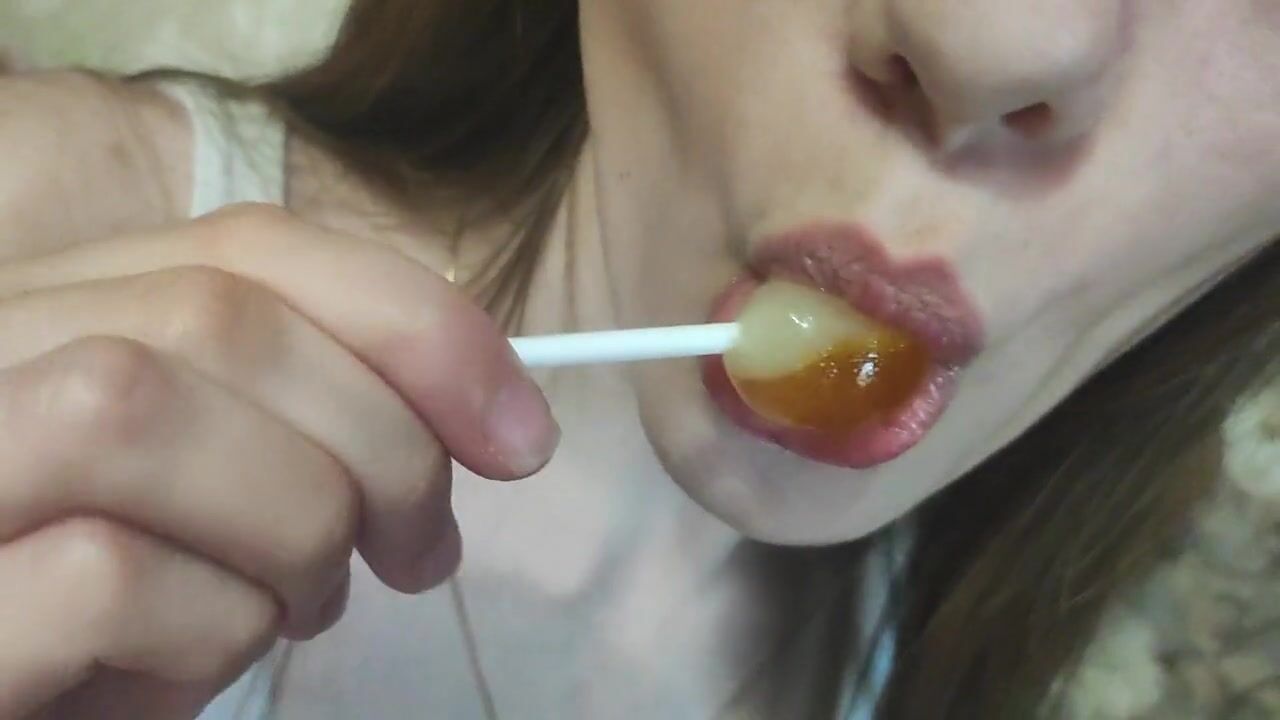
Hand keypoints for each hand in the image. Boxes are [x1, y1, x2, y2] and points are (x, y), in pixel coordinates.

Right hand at [0, 204, 557, 718]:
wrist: (22, 705)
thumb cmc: (105, 618)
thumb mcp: (216, 489)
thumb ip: (301, 410)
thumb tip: (491, 412)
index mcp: (49, 312)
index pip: (246, 244)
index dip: (410, 321)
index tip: (515, 428)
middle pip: (215, 316)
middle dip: (379, 443)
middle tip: (423, 552)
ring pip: (138, 406)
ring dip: (294, 528)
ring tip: (305, 606)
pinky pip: (103, 573)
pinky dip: (212, 630)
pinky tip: (199, 660)